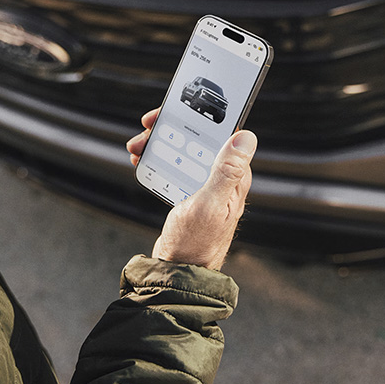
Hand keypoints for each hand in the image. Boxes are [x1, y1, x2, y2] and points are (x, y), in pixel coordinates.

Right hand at [126, 109, 256, 269]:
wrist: (179, 271)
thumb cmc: (196, 244)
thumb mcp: (209, 204)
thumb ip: (226, 171)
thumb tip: (246, 136)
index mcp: (234, 177)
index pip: (220, 133)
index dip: (196, 117)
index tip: (172, 112)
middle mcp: (223, 179)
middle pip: (198, 139)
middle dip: (171, 129)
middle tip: (146, 130)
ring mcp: (206, 186)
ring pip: (183, 151)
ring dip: (160, 144)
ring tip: (138, 148)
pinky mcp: (191, 193)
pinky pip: (175, 167)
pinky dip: (158, 160)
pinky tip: (144, 161)